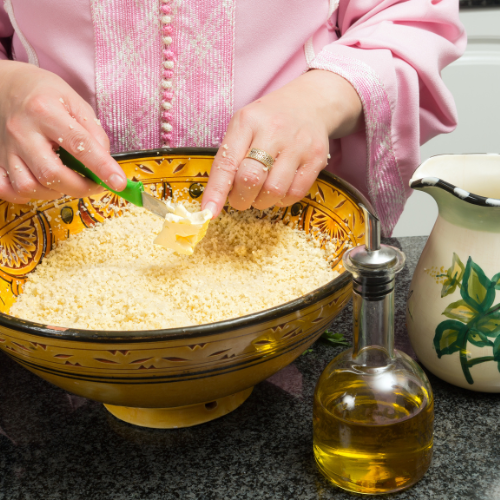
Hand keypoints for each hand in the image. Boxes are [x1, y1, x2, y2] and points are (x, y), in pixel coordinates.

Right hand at [0, 61, 126, 203]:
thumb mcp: (74, 102)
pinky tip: (41, 186)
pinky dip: (25, 195)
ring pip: (29, 186)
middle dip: (80, 187)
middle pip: (52, 174)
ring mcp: (5, 147)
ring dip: (55, 192)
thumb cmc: (44, 94)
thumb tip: (107, 163)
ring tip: (67, 181)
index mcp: (45, 111)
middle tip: (95, 184)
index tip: (118, 182)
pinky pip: (7, 190)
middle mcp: (22, 131)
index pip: (79, 144)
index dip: (102, 167)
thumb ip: (94, 132)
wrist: (3, 85)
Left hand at [201, 70, 362, 215]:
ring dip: (261, 202)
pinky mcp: (317, 158)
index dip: (216, 192)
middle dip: (240, 199)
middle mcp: (274, 131)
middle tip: (240, 199)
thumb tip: (217, 197)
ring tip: (260, 193)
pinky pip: (295, 194)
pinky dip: (282, 200)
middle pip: (250, 180)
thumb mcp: (244, 126)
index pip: (226, 163)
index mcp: (247, 122)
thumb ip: (230, 156)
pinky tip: (278, 190)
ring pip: (274, 191)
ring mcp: (298, 145)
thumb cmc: (269, 120)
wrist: (310, 103)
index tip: (208, 212)